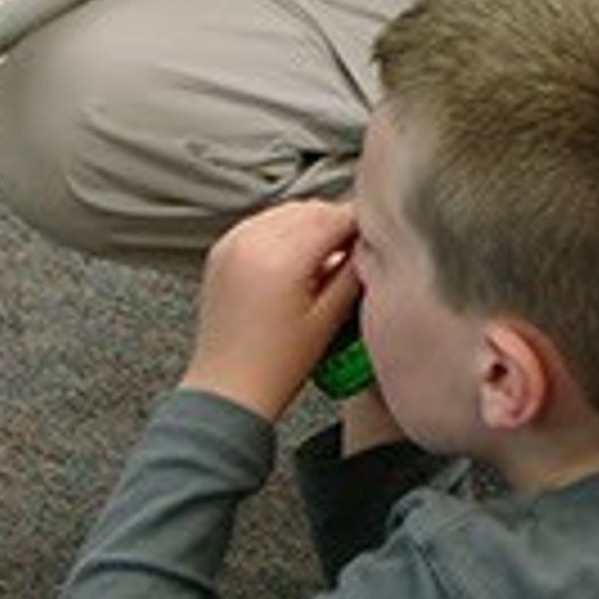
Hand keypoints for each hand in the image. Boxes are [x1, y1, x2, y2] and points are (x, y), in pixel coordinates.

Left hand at [185, 197, 358, 415]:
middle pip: (310, 210)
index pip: (333, 218)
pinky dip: (283, 230)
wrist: (228, 389)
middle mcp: (251, 242)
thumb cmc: (277, 366)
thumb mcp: (329, 319)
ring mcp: (232, 244)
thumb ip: (353, 273)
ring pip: (286, 212)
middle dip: (337, 223)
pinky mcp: (222, 252)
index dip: (361, 223)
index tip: (376, 233)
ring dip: (311, 224)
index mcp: (280, 259)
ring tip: (327, 256)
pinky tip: (296, 257)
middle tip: (356, 248)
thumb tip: (368, 244)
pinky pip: (261, 223)